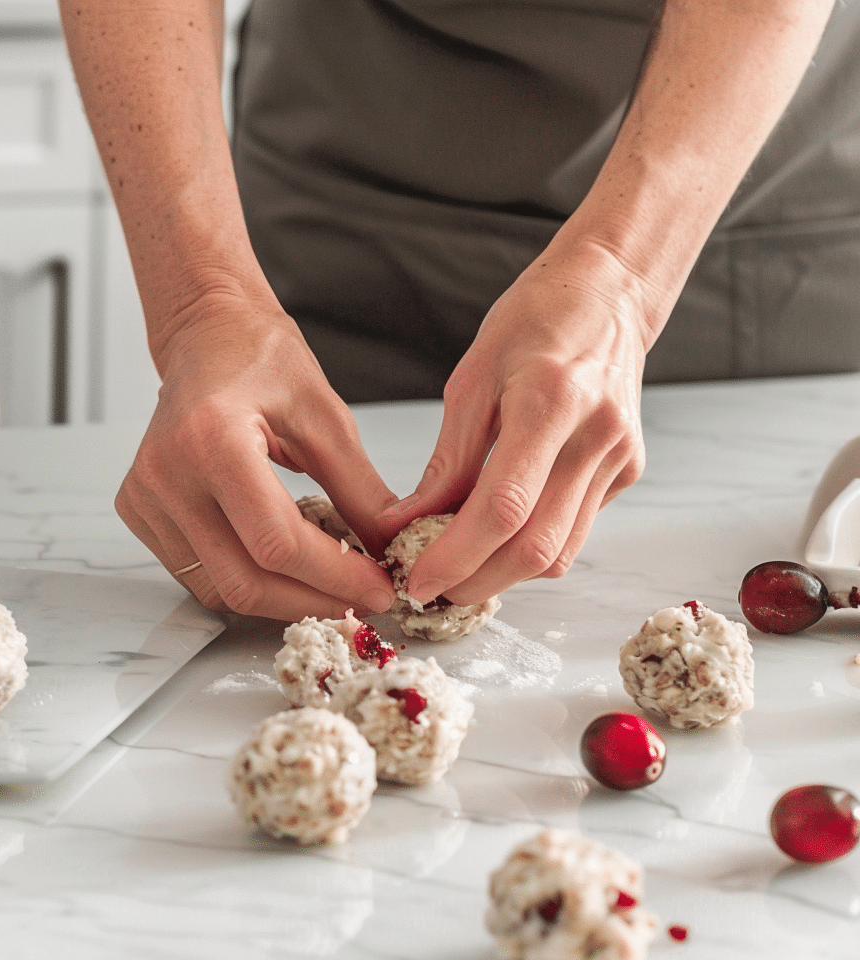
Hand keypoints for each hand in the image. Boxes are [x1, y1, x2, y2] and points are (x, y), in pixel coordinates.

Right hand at [116, 295, 398, 620]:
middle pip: (244, 582)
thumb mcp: (326, 419)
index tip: (379, 587)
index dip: (336, 577)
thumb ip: (360, 491)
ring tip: (328, 583)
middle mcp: (167, 473)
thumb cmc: (261, 359)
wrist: (207, 335)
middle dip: (313, 601)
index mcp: (212, 439)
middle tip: (361, 599)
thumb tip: (390, 549)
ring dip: (282, 600)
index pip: (277, 543)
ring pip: (220, 589)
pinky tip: (285, 566)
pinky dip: (247, 581)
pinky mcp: (139, 511)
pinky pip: (198, 575)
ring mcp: (145, 496)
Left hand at [377, 237, 649, 605]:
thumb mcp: (472, 378)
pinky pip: (575, 531)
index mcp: (551, 402)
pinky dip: (530, 547)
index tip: (416, 579)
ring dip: (504, 575)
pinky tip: (498, 536)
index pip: (503, 509)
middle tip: (432, 588)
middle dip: (477, 582)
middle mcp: (596, 436)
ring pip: (560, 552)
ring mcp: (619, 458)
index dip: (456, 557)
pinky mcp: (627, 471)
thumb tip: (409, 524)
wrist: (609, 294)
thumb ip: (447, 460)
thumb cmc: (535, 321)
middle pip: (536, 548)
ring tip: (458, 568)